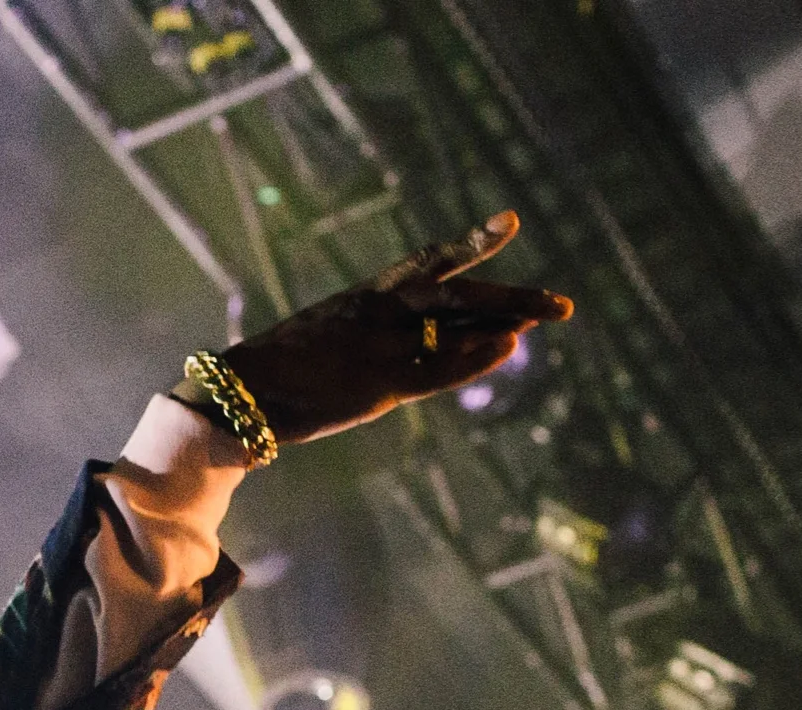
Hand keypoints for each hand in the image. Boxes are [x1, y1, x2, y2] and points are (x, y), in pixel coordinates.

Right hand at [219, 210, 571, 446]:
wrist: (242, 394)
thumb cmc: (281, 373)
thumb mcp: (327, 342)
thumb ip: (366, 337)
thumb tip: (392, 345)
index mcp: (367, 297)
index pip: (430, 262)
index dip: (473, 244)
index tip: (511, 224)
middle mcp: (380, 314)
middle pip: (458, 293)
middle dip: (511, 296)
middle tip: (558, 303)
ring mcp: (382, 347)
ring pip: (457, 327)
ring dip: (504, 322)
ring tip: (547, 316)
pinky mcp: (378, 384)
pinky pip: (438, 368)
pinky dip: (475, 357)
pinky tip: (508, 346)